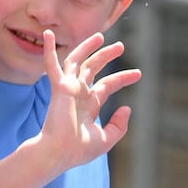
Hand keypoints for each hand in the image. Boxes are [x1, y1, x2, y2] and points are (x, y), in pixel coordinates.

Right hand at [38, 30, 140, 169]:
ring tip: (100, 36)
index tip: (138, 73)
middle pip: (93, 69)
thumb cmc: (79, 150)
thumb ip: (119, 125)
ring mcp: (68, 89)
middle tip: (120, 46)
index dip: (123, 78)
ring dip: (87, 47)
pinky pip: (53, 65)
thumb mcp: (106, 139)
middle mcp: (78, 94)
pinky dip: (50, 50)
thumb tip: (126, 108)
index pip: (106, 86)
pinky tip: (49, 35)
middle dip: (106, 56)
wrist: (59, 152)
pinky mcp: (59, 87)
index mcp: (89, 106)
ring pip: (77, 61)